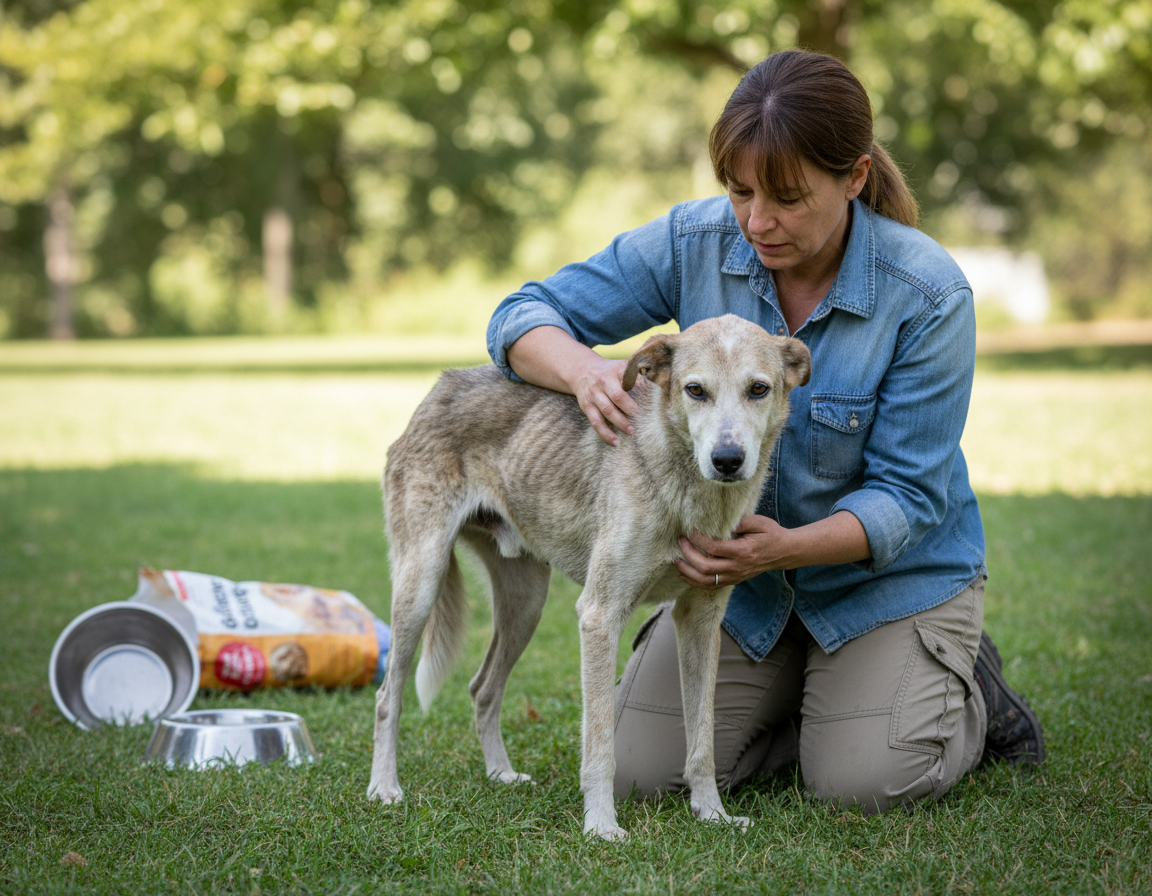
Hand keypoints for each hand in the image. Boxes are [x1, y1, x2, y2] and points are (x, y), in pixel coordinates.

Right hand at [571, 356, 640, 445]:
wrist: (581, 371)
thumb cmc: (609, 372)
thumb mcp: (621, 366)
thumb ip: (636, 375)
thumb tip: (651, 390)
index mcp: (616, 370)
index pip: (628, 376)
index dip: (638, 385)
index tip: (648, 394)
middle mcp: (603, 381)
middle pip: (617, 395)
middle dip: (630, 407)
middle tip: (641, 416)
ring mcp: (594, 394)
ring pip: (607, 410)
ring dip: (620, 422)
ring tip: (631, 431)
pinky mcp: (586, 406)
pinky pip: (596, 422)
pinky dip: (605, 433)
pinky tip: (614, 441)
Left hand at [674, 515, 792, 589]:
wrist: (784, 552)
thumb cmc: (771, 534)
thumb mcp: (758, 522)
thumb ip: (739, 522)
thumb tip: (720, 522)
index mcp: (742, 551)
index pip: (713, 548)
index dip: (698, 540)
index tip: (690, 531)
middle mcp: (737, 567)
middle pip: (705, 566)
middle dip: (688, 554)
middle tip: (680, 541)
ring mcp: (735, 576)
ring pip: (705, 580)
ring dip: (688, 571)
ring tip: (676, 561)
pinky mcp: (734, 580)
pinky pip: (711, 585)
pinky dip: (695, 581)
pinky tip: (685, 574)